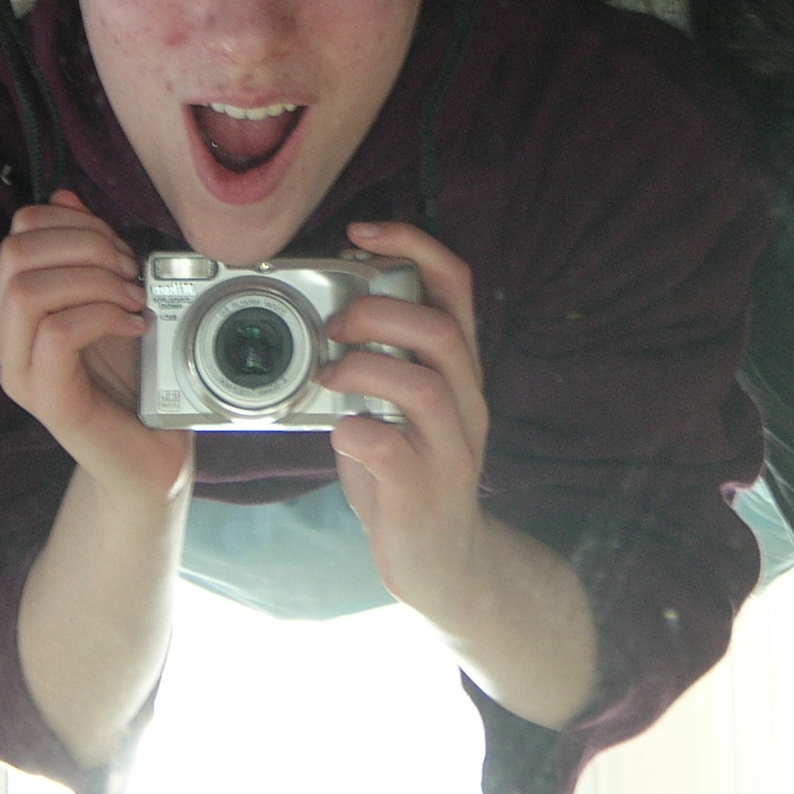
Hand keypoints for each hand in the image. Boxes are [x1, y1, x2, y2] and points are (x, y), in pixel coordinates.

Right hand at [0, 189, 191, 505]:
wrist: (151, 451)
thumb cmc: (134, 376)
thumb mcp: (113, 298)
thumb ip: (87, 251)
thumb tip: (64, 195)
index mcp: (16, 308)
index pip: (19, 233)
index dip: (74, 223)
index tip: (120, 249)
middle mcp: (6, 338)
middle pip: (15, 254)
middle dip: (84, 246)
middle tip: (129, 271)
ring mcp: (21, 372)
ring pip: (27, 292)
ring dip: (92, 281)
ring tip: (132, 298)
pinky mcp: (48, 400)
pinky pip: (55, 334)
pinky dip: (102, 316)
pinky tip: (134, 325)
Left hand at [325, 220, 491, 620]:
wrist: (443, 562)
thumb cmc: (407, 472)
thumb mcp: (399, 404)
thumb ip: (378, 359)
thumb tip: (327, 307)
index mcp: (458, 368)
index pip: (456, 286)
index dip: (413, 244)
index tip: (362, 231)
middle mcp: (466, 401)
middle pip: (440, 330)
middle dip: (377, 313)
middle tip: (333, 326)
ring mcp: (451, 448)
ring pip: (424, 386)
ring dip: (364, 369)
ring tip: (329, 376)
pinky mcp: (425, 491)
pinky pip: (392, 449)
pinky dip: (355, 431)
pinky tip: (338, 432)